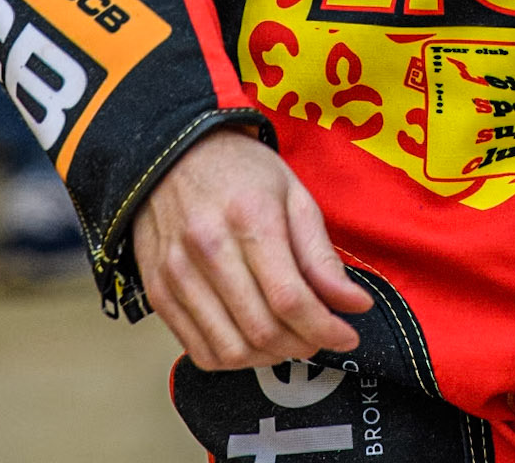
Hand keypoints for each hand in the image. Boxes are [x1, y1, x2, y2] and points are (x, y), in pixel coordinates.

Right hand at [133, 128, 372, 370]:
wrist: (172, 155)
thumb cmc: (241, 172)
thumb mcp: (293, 195)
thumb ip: (321, 255)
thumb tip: (355, 305)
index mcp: (249, 218)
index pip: (289, 297)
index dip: (325, 328)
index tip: (347, 335)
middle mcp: (208, 249)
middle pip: (262, 330)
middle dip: (302, 345)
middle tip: (320, 336)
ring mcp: (177, 275)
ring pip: (232, 350)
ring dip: (270, 358)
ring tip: (289, 339)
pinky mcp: (159, 294)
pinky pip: (200, 352)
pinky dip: (235, 360)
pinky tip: (253, 341)